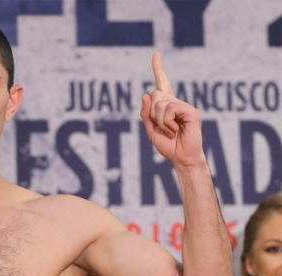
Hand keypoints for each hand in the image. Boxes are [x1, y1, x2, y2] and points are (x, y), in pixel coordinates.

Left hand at [140, 52, 204, 169]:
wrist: (181, 158)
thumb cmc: (168, 145)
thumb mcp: (151, 130)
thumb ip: (146, 114)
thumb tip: (146, 94)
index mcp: (167, 106)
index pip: (162, 84)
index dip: (158, 69)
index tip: (156, 54)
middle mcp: (176, 102)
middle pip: (155, 95)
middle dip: (153, 114)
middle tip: (164, 128)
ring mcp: (184, 106)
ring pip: (160, 104)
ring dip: (160, 122)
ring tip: (171, 131)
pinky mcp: (191, 111)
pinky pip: (170, 110)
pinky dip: (167, 123)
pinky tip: (176, 130)